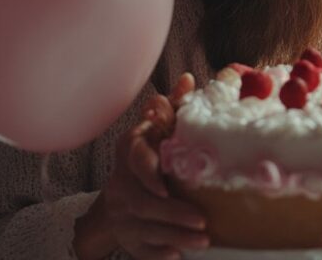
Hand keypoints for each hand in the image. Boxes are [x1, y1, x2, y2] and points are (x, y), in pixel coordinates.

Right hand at [76, 73, 208, 259]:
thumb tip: (189, 79)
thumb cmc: (147, 159)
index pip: (134, 161)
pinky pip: (141, 250)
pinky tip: (177, 255)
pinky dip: (158, 253)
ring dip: (174, 235)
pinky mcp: (127, 238)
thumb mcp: (157, 133)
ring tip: (203, 240)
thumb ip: (173, 110)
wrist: (117, 202)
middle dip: (173, 213)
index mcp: (130, 153)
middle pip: (143, 202)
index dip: (148, 173)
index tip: (165, 186)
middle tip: (203, 221)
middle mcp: (121, 185)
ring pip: (145, 228)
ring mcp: (122, 214)